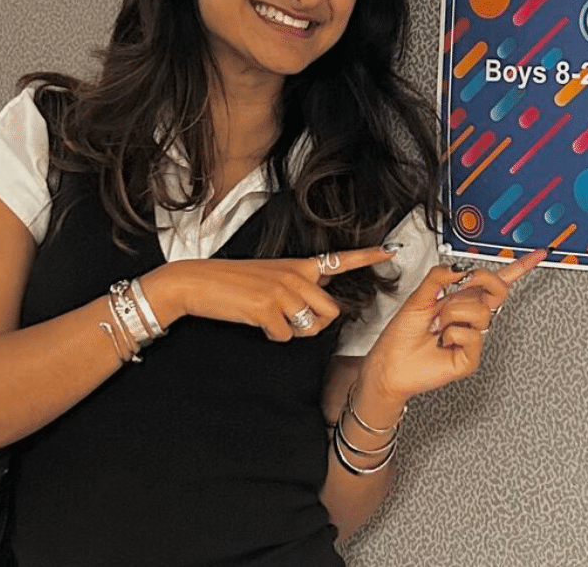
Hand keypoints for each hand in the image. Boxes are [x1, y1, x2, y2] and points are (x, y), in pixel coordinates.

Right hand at [148, 246, 395, 341]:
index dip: (367, 257)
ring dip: (296, 332)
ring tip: (272, 321)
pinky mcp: (268, 308)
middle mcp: (295, 275)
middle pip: (331, 311)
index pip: (339, 260)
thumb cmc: (232, 282)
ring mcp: (283, 291)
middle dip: (317, 325)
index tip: (390, 250)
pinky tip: (258, 324)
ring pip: (312, 326)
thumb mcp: (270, 274)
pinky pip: (286, 336)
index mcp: (297, 265)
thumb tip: (320, 293)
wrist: (197, 283)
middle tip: (292, 322)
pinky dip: (273, 336)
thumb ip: (297, 281)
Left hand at [358, 248, 547, 405]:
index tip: (537, 255)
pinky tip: (442, 341)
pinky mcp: (470, 358)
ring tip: (438, 325)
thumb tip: (459, 267)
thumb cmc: (401, 335)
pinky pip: (471, 335)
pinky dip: (451, 333)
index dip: (518, 268)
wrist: (389, 363)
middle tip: (464, 284)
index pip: (495, 283)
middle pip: (498, 291)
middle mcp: (470, 317)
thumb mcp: (418, 297)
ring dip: (452, 313)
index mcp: (461, 300)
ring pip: (480, 312)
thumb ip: (439, 277)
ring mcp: (472, 337)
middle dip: (482, 280)